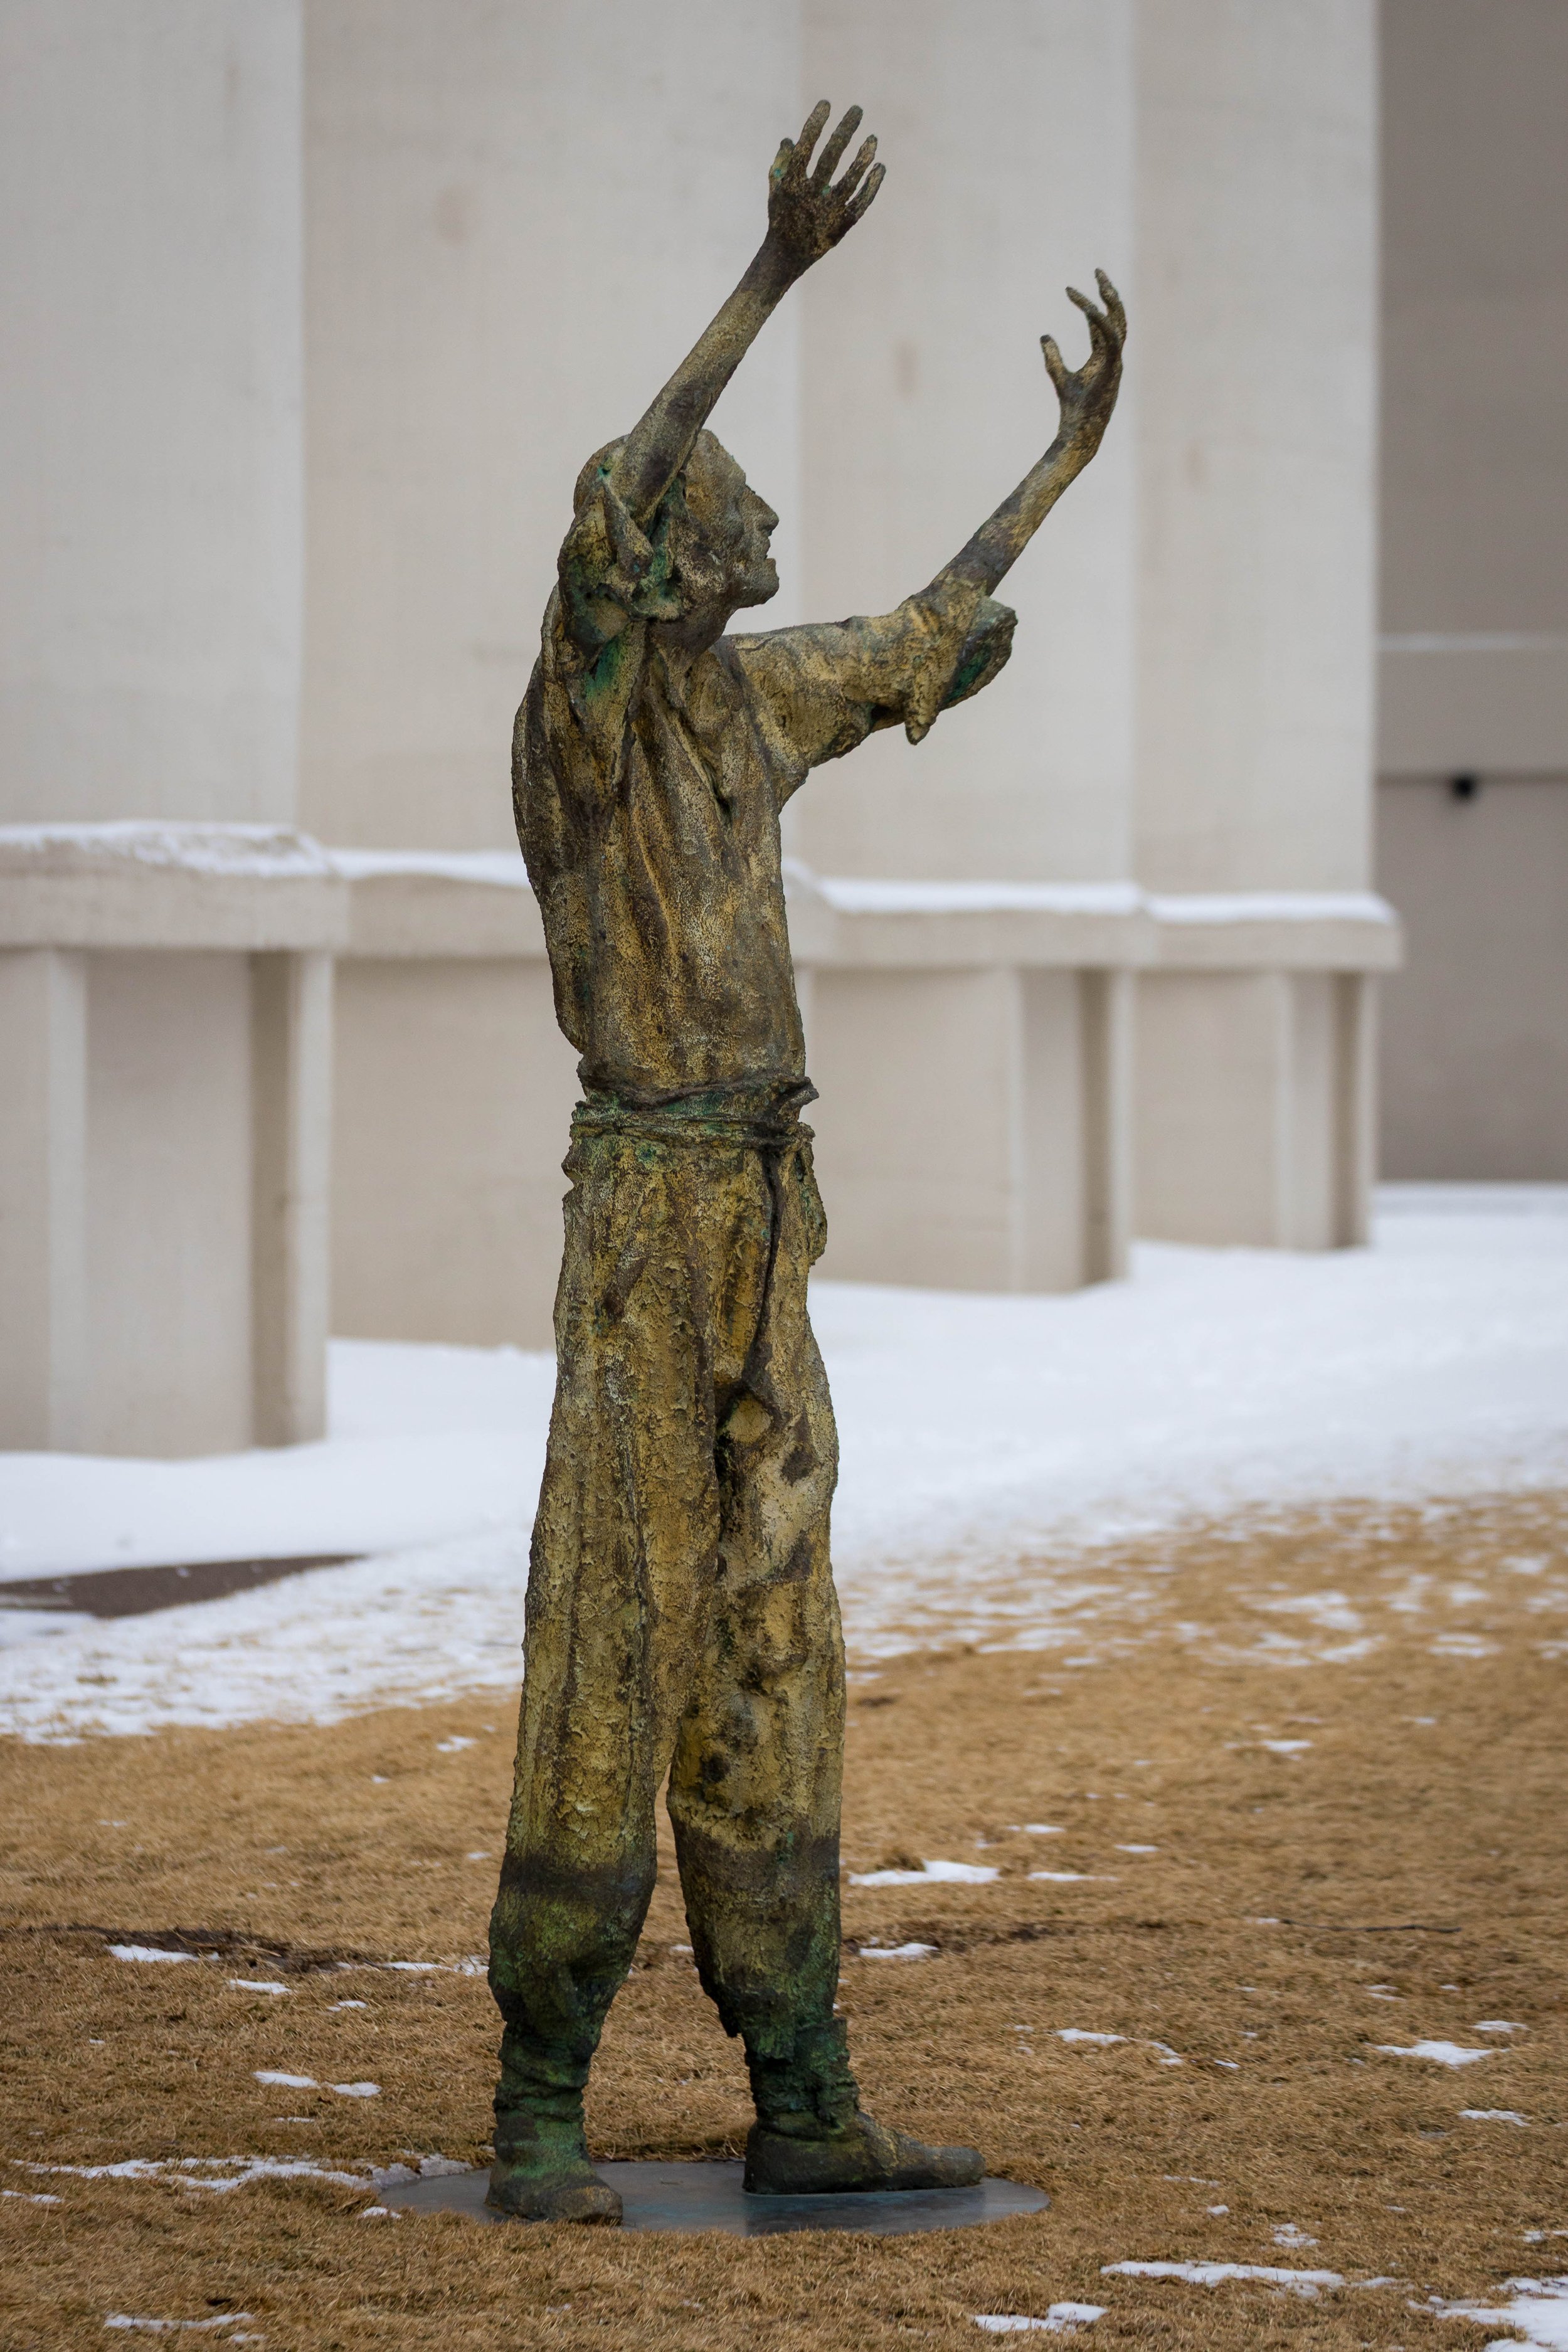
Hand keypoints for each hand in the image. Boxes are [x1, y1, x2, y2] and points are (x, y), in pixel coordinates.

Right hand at [764, 101, 884, 281]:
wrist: (786, 257)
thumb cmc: (780, 217)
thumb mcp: (775, 190)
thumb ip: (781, 163)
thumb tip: (790, 139)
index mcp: (791, 184)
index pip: (805, 146)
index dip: (816, 124)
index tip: (827, 103)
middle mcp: (810, 196)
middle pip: (831, 157)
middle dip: (845, 131)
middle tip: (857, 109)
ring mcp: (827, 212)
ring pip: (849, 180)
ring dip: (863, 157)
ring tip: (873, 138)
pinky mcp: (842, 226)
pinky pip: (861, 202)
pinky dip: (871, 185)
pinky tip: (880, 166)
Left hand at [1041, 271, 1125, 451]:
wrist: (1078, 431)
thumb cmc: (1072, 408)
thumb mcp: (1059, 376)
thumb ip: (1053, 356)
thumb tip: (1044, 335)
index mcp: (1103, 356)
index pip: (1100, 323)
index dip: (1090, 304)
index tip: (1071, 289)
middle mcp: (1114, 355)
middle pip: (1116, 316)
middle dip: (1108, 292)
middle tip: (1097, 270)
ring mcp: (1117, 361)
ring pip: (1118, 322)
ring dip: (1109, 299)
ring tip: (1097, 280)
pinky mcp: (1114, 368)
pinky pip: (1111, 337)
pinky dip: (1101, 321)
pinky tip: (1088, 307)